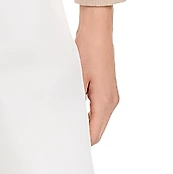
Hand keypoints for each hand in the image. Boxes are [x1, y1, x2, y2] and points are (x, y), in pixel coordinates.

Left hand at [75, 5, 118, 144]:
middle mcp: (111, 101)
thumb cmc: (87, 49)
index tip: (65, 144)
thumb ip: (73, 100)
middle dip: (82, 134)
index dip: (81, 142)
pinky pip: (98, 107)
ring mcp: (111, 94)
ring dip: (84, 121)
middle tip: (60, 133)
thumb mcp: (76, 77)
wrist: (98, 29)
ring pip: (98, 118)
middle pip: (97, 129)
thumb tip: (65, 118)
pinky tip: (72, 105)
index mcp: (105, 102)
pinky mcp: (107, 87)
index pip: (95, 134)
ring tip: (63, 120)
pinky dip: (87, 111)